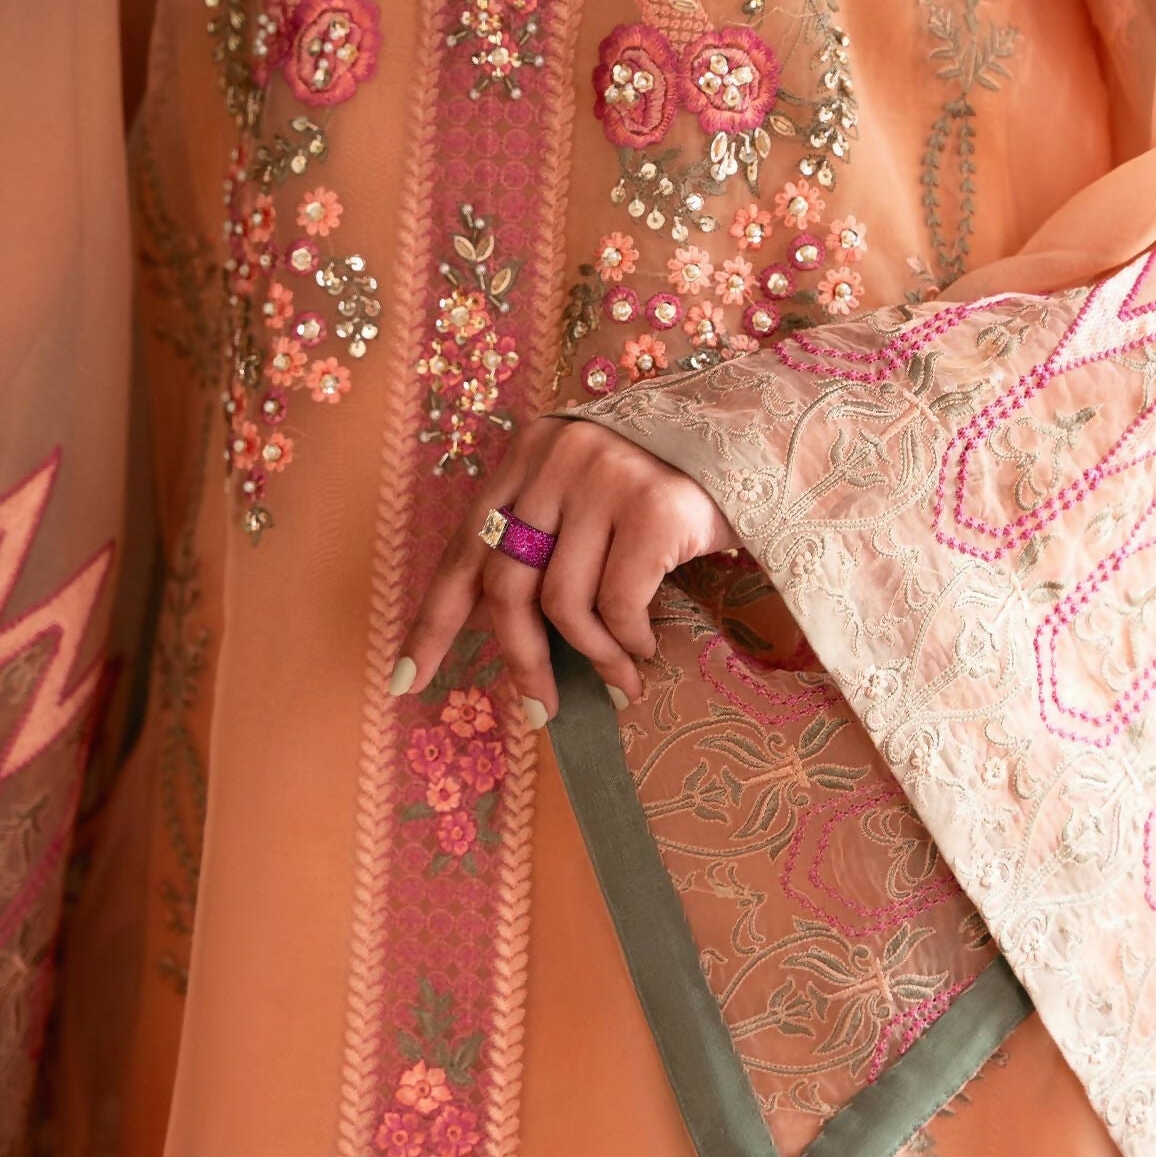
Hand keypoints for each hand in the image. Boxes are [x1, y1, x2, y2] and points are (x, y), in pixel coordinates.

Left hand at [393, 417, 735, 720]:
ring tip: (619, 679)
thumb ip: (535, 545)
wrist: (749, 447)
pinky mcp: (652, 506)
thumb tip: (488, 632)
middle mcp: (554, 460)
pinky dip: (628, 643)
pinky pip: (619, 604)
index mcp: (523, 457)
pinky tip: (646, 650)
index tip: (406, 681)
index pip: (463, 550)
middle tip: (539, 709)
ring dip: (592, 659)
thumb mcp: (582, 502)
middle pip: (506, 587)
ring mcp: (603, 478)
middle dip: (521, 661)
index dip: (432, 623)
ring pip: (565, 604)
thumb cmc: (657, 488)